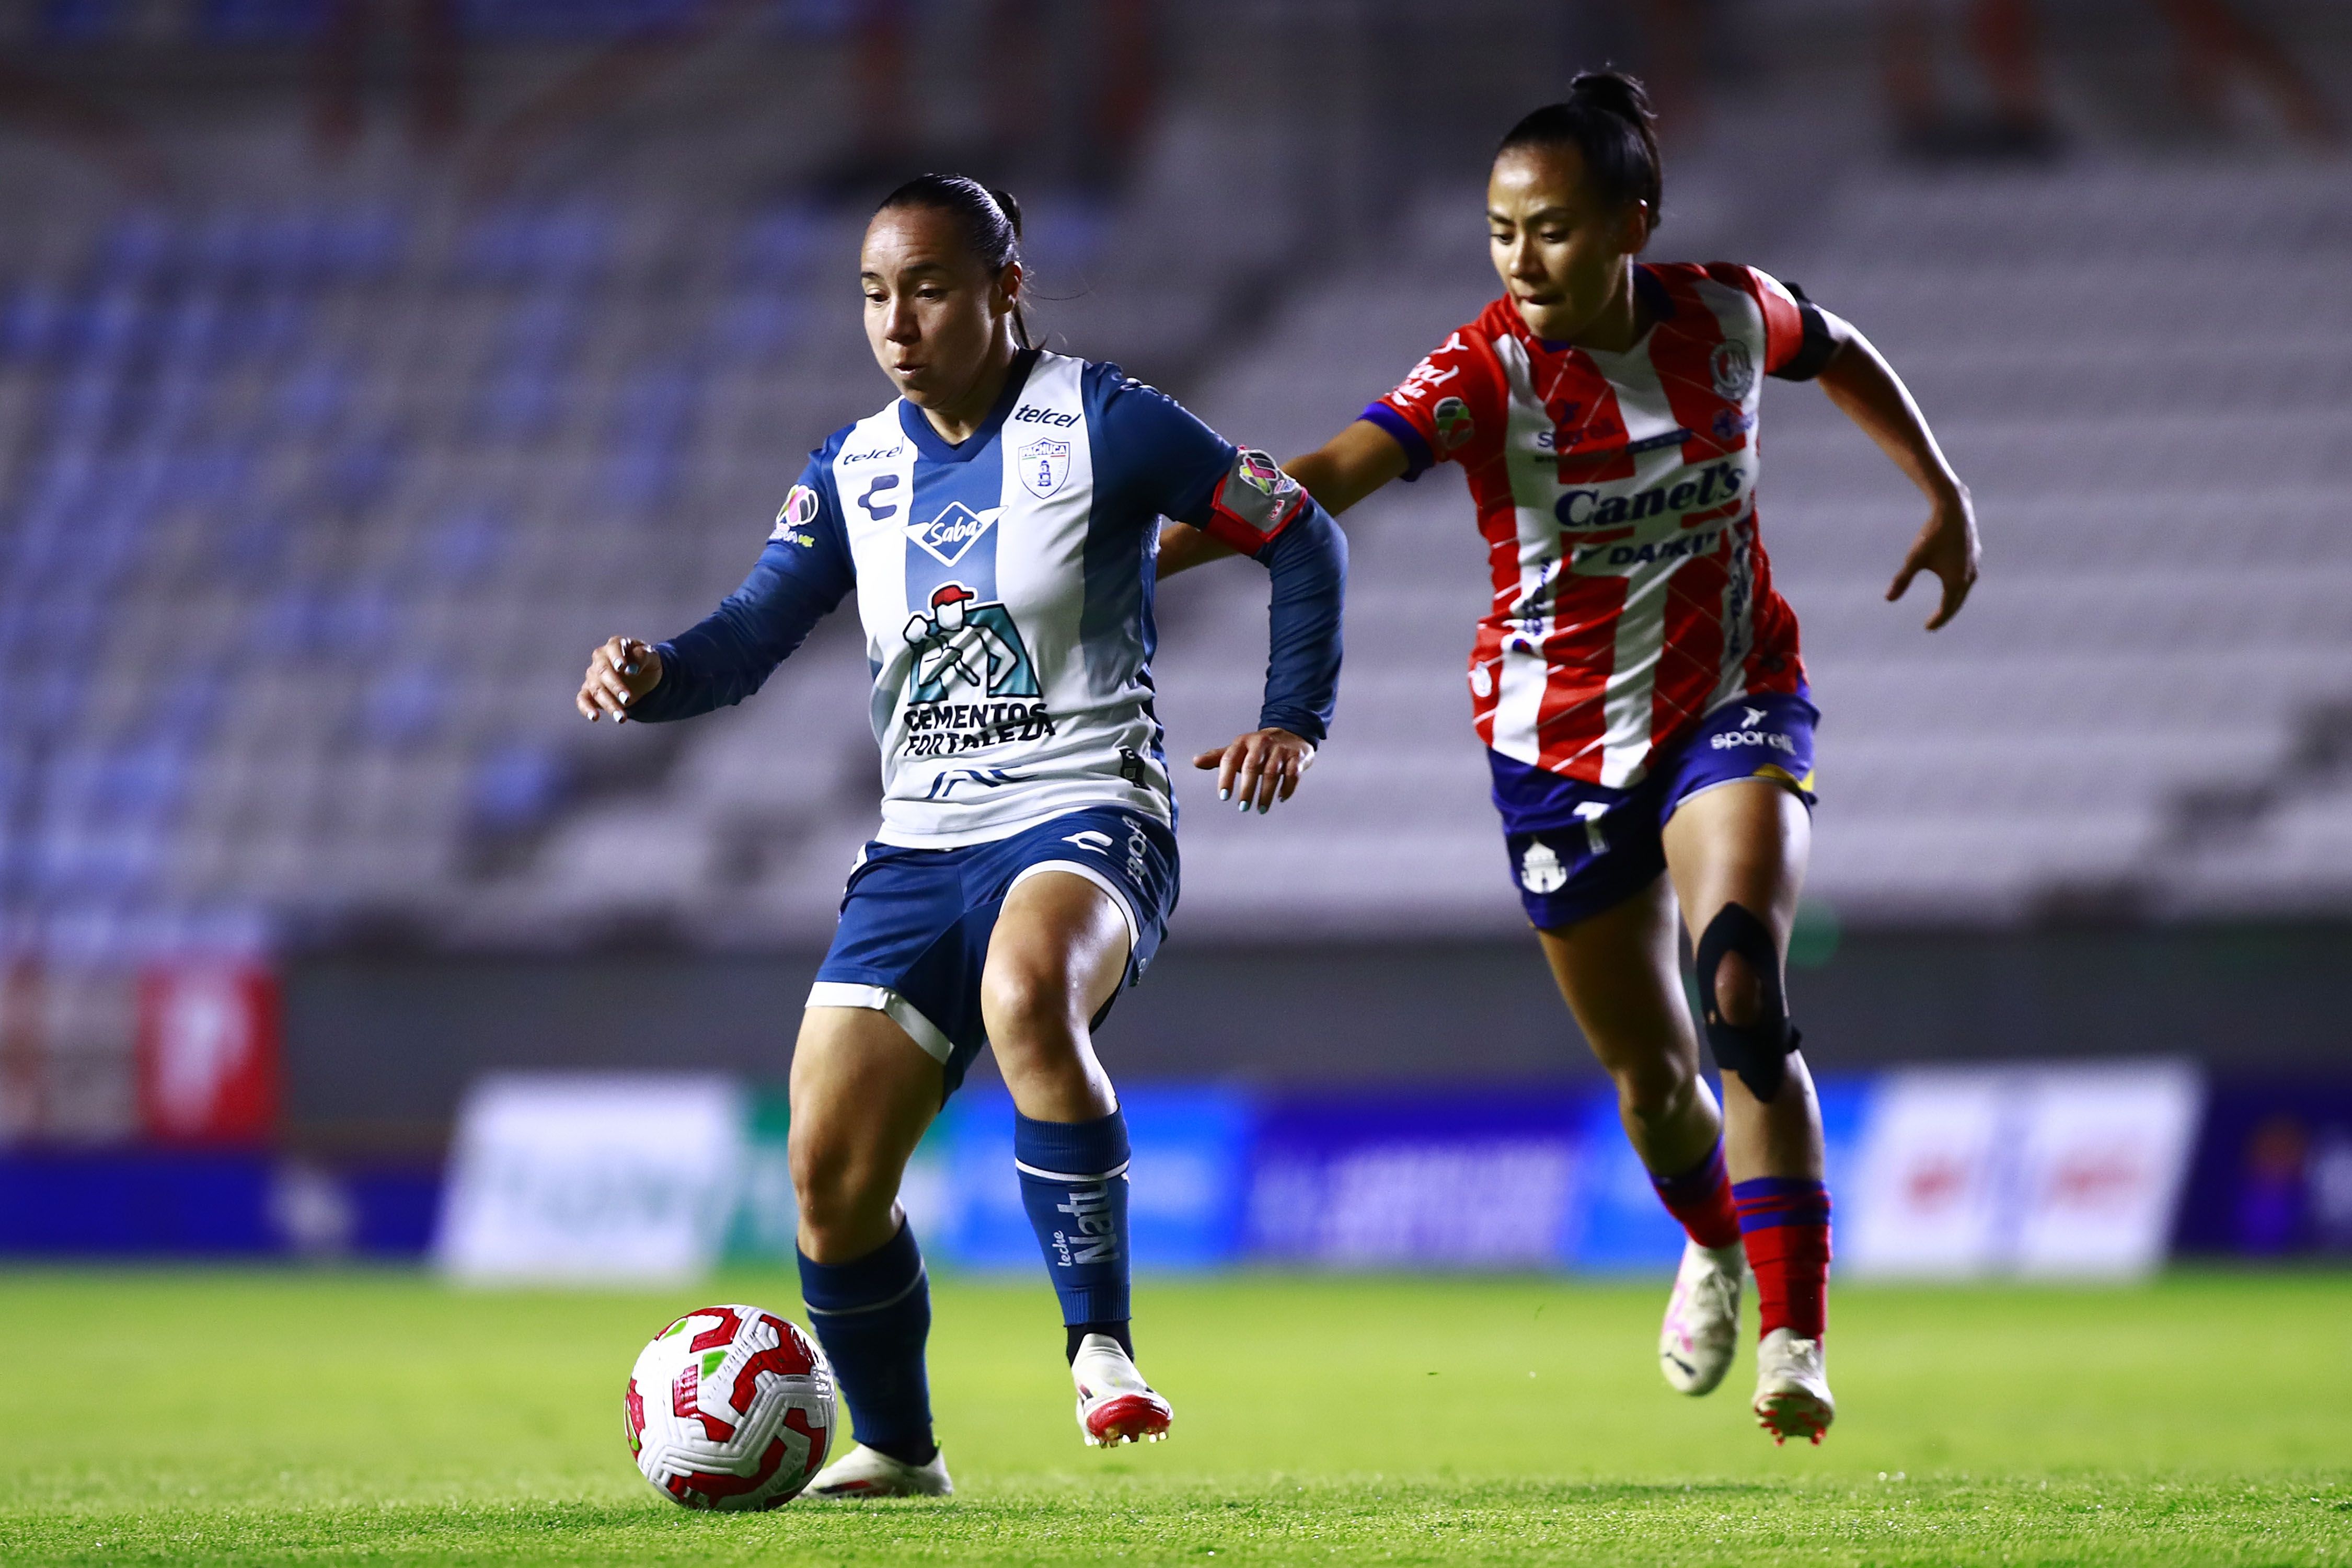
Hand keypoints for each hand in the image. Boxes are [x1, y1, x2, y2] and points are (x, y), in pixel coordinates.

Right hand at [575, 635, 662, 721]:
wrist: (643, 676)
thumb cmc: (645, 662)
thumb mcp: (652, 657)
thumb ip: (643, 656)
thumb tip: (631, 668)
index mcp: (616, 645)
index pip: (614, 647)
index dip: (617, 657)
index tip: (623, 668)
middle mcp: (601, 659)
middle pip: (603, 671)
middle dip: (615, 686)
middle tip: (627, 699)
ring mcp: (593, 675)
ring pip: (596, 689)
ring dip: (608, 704)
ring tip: (622, 718)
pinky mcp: (589, 691)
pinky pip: (582, 699)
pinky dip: (586, 708)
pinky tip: (595, 717)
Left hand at [1192, 728, 1314, 813]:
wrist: (1291, 733)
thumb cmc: (1258, 747)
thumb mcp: (1238, 749)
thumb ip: (1218, 757)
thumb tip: (1195, 761)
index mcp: (1243, 742)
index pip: (1230, 759)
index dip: (1225, 778)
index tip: (1223, 797)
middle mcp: (1261, 743)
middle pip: (1251, 767)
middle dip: (1246, 789)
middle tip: (1242, 808)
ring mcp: (1280, 749)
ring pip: (1272, 773)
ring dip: (1265, 794)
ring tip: (1260, 809)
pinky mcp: (1297, 757)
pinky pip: (1292, 774)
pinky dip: (1287, 788)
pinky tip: (1280, 799)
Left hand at [1886, 485, 1979, 630]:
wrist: (1953, 510)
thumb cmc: (1932, 535)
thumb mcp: (1914, 559)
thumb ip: (1902, 580)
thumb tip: (1888, 599)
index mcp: (1955, 581)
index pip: (1946, 608)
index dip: (1937, 619)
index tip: (1927, 628)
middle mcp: (1969, 576)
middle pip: (1957, 602)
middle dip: (1945, 613)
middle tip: (1934, 623)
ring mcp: (1974, 565)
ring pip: (1964, 589)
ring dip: (1954, 600)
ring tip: (1944, 607)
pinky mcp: (1974, 555)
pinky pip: (1967, 577)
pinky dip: (1959, 586)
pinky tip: (1954, 585)